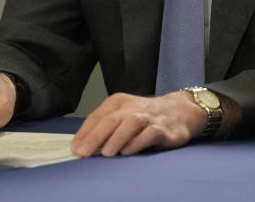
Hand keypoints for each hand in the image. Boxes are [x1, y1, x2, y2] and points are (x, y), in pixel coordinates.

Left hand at [70, 91, 205, 157]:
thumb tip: (84, 146)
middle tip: (83, 152)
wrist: (179, 111)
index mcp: (118, 102)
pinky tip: (128, 151)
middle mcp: (131, 107)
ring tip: (107, 153)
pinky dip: (138, 142)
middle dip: (95, 137)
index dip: (84, 133)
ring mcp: (148, 116)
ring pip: (130, 124)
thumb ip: (106, 128)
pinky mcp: (162, 128)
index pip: (97, 117)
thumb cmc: (145, 116)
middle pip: (111, 120)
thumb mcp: (123, 115)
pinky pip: (149, 134)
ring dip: (117, 138)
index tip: (75, 148)